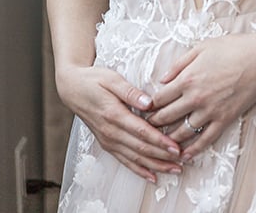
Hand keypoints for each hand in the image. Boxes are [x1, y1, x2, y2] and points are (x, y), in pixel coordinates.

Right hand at [58, 65, 183, 182]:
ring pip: (135, 158)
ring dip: (155, 166)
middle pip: (141, 148)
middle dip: (163, 157)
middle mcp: (111, 131)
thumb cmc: (94, 80)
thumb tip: (149, 103)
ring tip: (174, 170)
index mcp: (114, 114)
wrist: (73, 89)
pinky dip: (139, 170)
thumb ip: (130, 91)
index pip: (141, 131)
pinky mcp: (107, 143)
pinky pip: (124, 160)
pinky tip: (152, 176)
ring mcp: (108, 140)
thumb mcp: (112, 79)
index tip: (176, 147)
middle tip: (183, 160)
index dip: (160, 141)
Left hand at [148, 30, 255, 158]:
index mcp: (187, 79)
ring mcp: (210, 111)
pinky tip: (185, 155)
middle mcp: (195, 98)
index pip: (159, 99)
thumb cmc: (231, 47)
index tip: (143, 111)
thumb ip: (179, 64)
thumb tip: (162, 79)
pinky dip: (194, 150)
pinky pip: (205, 139)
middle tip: (146, 129)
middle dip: (154, 124)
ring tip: (161, 143)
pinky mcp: (224, 119)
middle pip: (166, 117)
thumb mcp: (201, 48)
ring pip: (182, 132)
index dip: (148, 106)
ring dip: (169, 140)